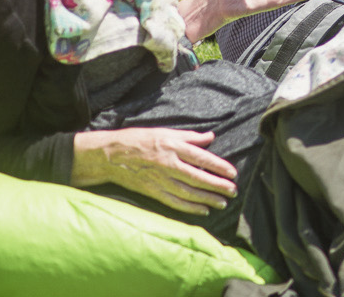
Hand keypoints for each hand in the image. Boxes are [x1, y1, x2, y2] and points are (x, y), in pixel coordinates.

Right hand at [72, 128, 237, 214]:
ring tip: (222, 203)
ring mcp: (159, 180)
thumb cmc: (139, 139)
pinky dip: (189, 207)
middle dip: (217, 185)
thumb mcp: (166, 132)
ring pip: (188, 192)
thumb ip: (189, 136)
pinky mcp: (151, 191)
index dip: (219, 166)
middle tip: (233, 191)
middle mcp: (168, 165)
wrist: (110, 155)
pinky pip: (173, 201)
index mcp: (173, 147)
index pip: (202, 158)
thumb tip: (210, 137)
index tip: (233, 173)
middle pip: (198, 177)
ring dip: (207, 199)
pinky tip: (203, 210)